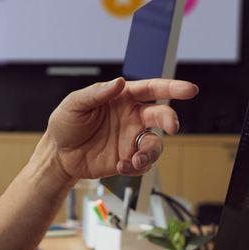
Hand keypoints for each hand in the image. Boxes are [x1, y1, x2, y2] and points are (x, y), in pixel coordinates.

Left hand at [47, 77, 198, 181]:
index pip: (151, 89)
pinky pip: (143, 164)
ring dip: (151, 152)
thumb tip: (119, 82)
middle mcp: (132, 117)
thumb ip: (97, 93)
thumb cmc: (66, 124)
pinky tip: (121, 166)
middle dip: (170, 119)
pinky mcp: (128, 159)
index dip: (171, 87)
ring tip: (136, 159)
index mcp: (122, 98)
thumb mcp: (75, 104)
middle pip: (161, 115)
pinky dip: (137, 167)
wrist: (58, 155)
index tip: (190, 90)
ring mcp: (131, 139)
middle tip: (172, 126)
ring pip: (155, 144)